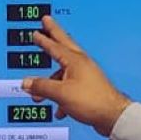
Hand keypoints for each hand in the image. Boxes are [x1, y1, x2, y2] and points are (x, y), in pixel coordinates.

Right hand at [21, 17, 130, 134]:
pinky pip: (70, 88)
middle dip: (53, 36)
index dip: (44, 39)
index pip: (55, 45)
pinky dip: (62, 97)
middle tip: (47, 23)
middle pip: (63, 47)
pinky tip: (60, 110)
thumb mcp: (60, 93)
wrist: (113, 116)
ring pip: (63, 74)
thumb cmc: (92, 101)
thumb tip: (27, 82)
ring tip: (40, 95)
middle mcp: (81, 64)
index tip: (37, 31)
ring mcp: (86, 75)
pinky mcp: (89, 88)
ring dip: (51, 83)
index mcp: (75, 61)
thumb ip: (42, 86)